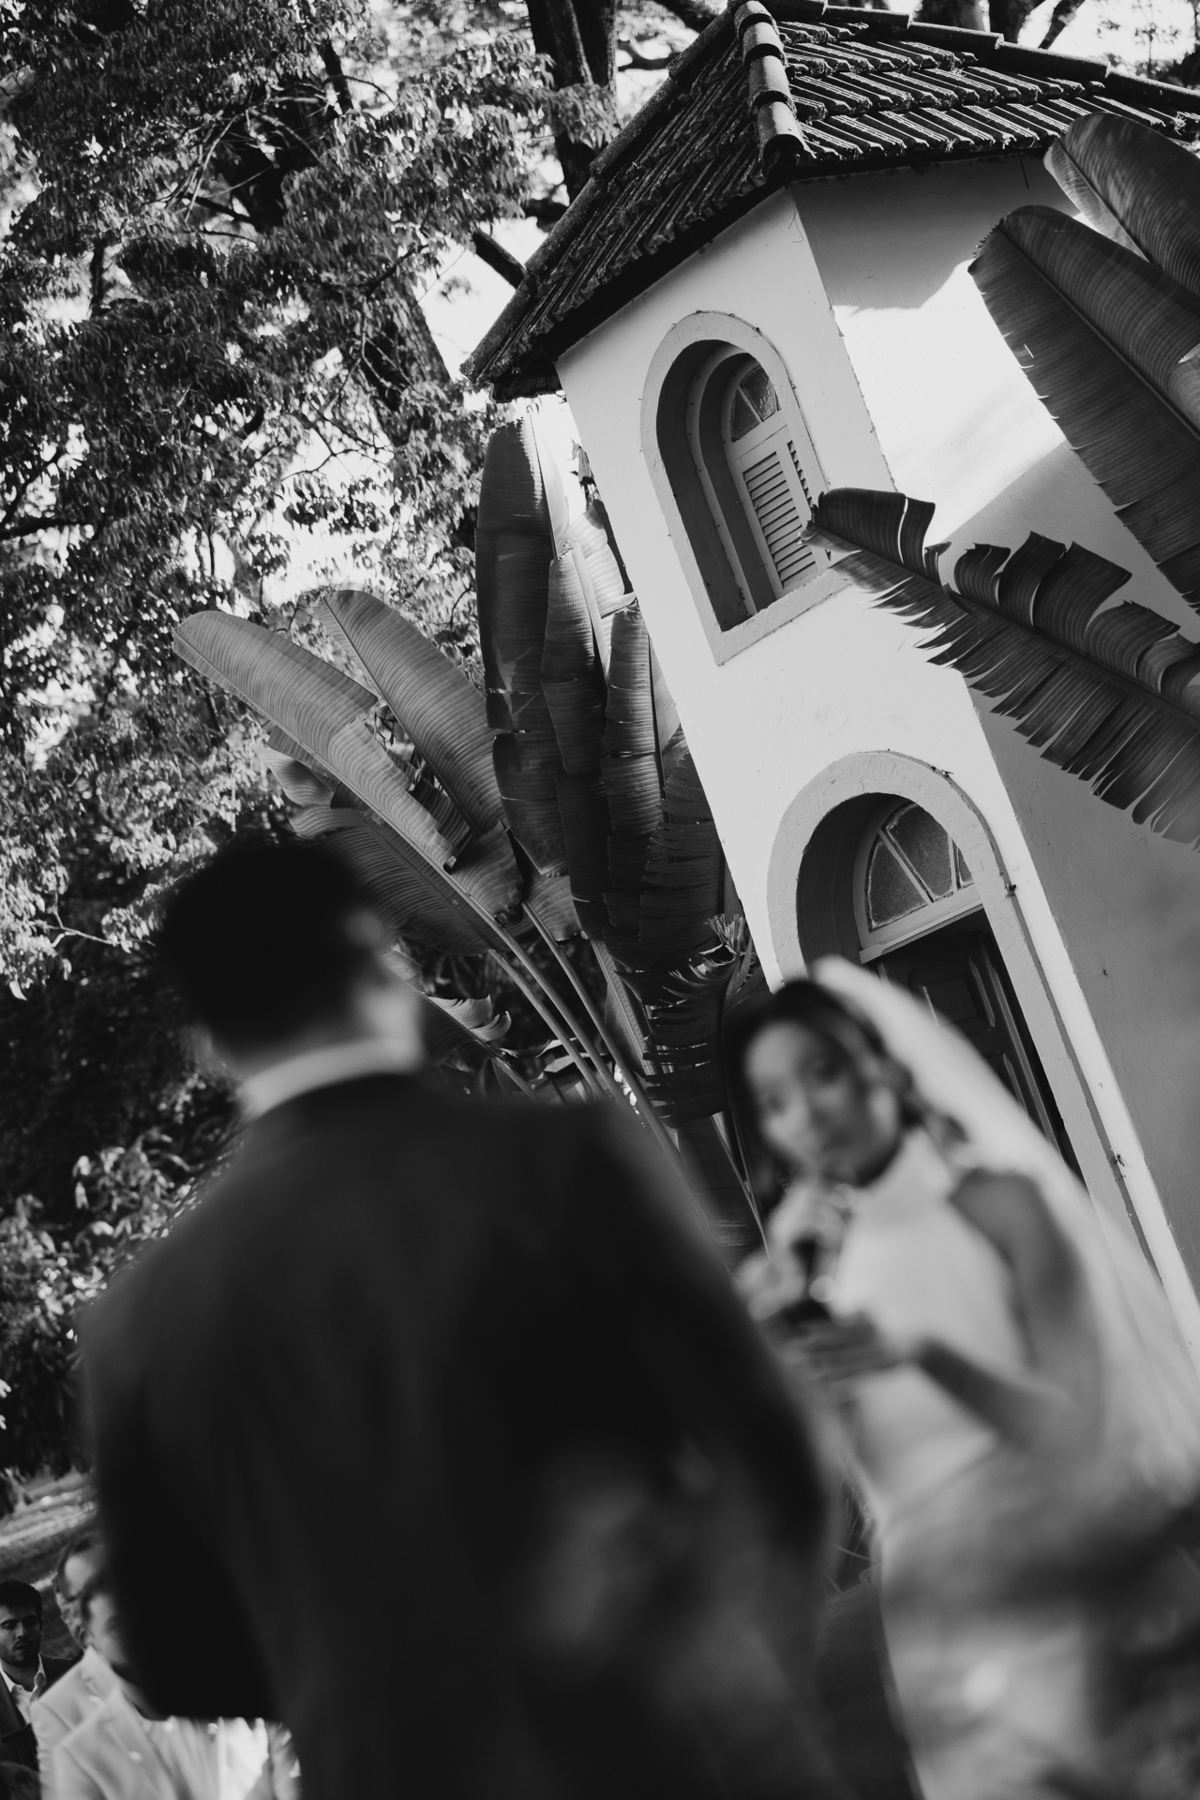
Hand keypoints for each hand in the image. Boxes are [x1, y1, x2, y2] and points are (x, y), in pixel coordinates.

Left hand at [779, 1312, 916, 1391]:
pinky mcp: (883, 1368)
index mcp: (869, 1318)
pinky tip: (831, 1386)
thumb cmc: (887, 1322)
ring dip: (830, 1366)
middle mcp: (874, 1334)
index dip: (822, 1328)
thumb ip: (850, 1313)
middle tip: (798, 1348)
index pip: (841, 1324)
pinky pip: (861, 1376)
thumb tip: (824, 1299)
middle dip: (820, 1346)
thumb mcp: (871, 1311)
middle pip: (843, 1342)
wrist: (919, 1340)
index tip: (803, 1330)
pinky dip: (846, 1381)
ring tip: (810, 1371)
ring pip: (851, 1361)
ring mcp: (879, 1352)